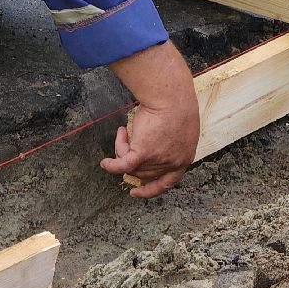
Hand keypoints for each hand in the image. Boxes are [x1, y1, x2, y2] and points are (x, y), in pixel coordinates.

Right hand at [102, 41, 200, 198]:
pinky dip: (112, 165)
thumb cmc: (177, 103)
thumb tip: (156, 142)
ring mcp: (158, 160)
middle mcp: (172, 163)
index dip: (152, 189)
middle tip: (126, 142)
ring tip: (122, 132)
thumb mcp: (180, 127)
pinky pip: (122, 164)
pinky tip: (104, 163)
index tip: (139, 191)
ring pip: (132, 165)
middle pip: (145, 173)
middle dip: (133, 160)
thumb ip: (170, 141)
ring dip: (123, 149)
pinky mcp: (143, 153)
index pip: (168, 181)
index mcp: (184, 157)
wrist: (172, 96)